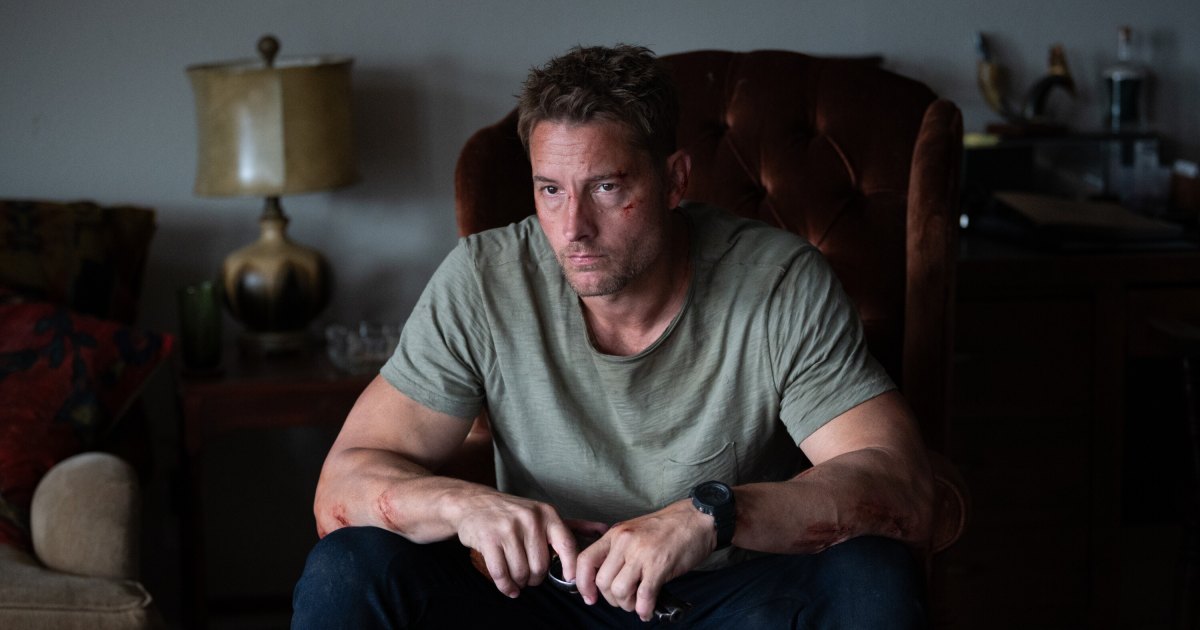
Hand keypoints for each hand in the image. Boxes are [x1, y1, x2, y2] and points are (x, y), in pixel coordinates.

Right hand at [451, 490, 579, 597]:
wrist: (474, 503)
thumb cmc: (512, 512)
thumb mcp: (542, 512)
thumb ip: (571, 525)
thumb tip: (603, 529)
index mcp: (546, 514)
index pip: (567, 545)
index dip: (572, 568)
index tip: (572, 583)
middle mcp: (530, 519)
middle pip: (541, 566)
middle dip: (536, 579)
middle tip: (530, 577)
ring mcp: (508, 529)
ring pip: (522, 572)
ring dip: (520, 583)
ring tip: (518, 579)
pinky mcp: (489, 540)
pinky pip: (501, 574)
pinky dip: (506, 586)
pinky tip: (508, 587)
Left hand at [574, 500, 714, 620]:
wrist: (698, 519)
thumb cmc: (669, 528)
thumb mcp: (635, 531)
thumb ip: (618, 551)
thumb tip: (607, 579)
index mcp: (615, 534)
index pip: (585, 560)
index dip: (583, 584)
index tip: (590, 597)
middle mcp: (624, 542)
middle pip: (602, 582)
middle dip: (612, 599)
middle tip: (625, 600)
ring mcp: (641, 553)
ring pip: (619, 591)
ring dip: (628, 605)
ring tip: (638, 603)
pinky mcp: (659, 565)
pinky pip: (644, 596)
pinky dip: (644, 609)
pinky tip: (648, 610)